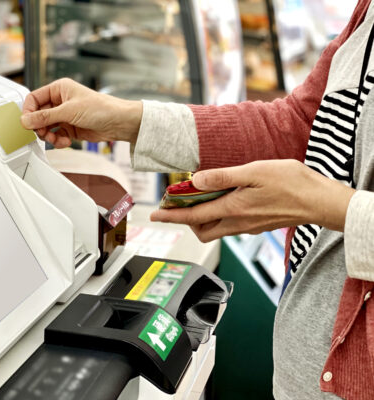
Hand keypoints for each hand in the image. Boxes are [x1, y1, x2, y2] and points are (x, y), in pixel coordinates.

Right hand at [21, 78, 142, 147]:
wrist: (117, 122)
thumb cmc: (100, 108)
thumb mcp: (68, 111)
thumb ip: (45, 117)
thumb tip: (26, 120)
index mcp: (58, 89)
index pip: (34, 99)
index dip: (29, 111)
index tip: (26, 122)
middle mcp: (60, 102)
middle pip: (38, 115)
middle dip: (39, 126)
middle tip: (42, 133)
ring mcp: (64, 116)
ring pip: (46, 128)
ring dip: (48, 136)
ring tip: (55, 139)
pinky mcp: (69, 129)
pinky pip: (55, 136)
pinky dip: (57, 141)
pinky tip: (64, 142)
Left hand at [150, 160, 355, 242]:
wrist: (319, 201)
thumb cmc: (291, 183)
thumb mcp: (254, 172)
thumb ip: (222, 177)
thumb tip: (195, 180)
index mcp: (233, 209)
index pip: (193, 216)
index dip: (171, 215)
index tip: (155, 215)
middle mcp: (237, 223)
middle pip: (201, 229)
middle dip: (184, 219)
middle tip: (176, 205)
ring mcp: (247, 227)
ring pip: (214, 229)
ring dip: (200, 217)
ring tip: (197, 198)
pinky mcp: (255, 225)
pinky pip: (227, 225)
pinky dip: (216, 215)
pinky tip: (221, 199)